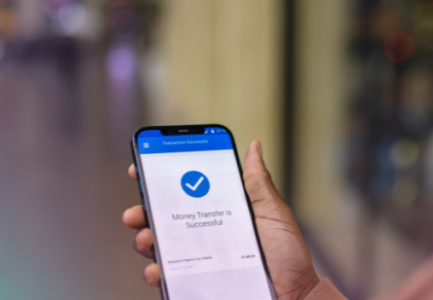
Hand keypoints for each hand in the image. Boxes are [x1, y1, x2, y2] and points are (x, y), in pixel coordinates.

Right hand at [122, 140, 319, 299]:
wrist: (295, 296)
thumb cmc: (287, 257)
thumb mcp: (273, 212)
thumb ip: (256, 182)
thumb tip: (253, 147)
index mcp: (219, 214)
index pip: (185, 193)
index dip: (161, 179)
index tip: (144, 166)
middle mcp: (204, 237)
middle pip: (163, 219)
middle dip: (142, 210)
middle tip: (137, 210)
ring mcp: (197, 262)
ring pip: (159, 247)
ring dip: (145, 240)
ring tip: (148, 237)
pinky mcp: (195, 285)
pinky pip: (168, 278)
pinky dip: (155, 272)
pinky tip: (157, 268)